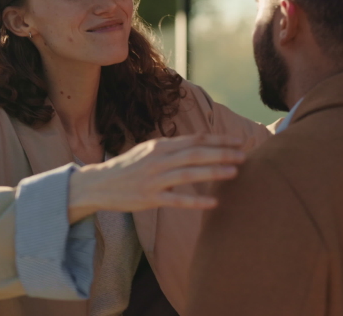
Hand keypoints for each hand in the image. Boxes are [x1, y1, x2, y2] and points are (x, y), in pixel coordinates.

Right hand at [68, 134, 245, 222]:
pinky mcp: (149, 198)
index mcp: (160, 145)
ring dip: (214, 172)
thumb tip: (199, 144)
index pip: (195, 139)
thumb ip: (172, 148)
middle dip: (222, 153)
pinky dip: (196, 201)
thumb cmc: (128, 167)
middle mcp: (158, 158)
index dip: (219, 139)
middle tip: (244, 155)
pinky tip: (214, 202)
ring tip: (234, 172)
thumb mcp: (149, 150)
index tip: (239, 140)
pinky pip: (176, 200)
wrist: (98, 184)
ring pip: (189, 173)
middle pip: (196, 153)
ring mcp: (154, 178)